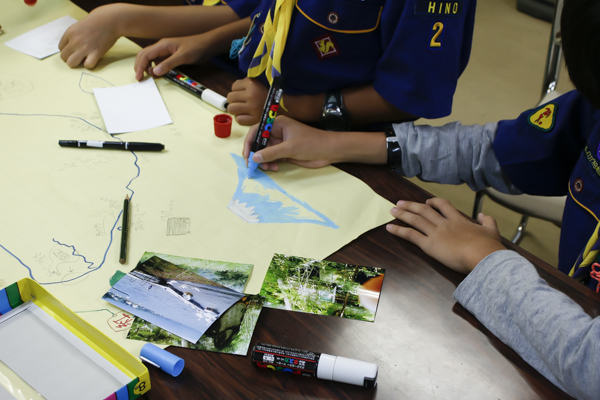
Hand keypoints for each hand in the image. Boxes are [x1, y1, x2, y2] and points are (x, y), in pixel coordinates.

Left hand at [59, 5, 119, 67]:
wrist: (109, 21)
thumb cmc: (96, 22)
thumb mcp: (78, 26)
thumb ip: (73, 36)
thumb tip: (71, 46)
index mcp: (70, 33)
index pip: (61, 48)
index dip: (68, 49)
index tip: (74, 49)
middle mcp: (75, 41)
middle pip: (64, 57)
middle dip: (70, 57)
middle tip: (78, 55)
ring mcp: (85, 48)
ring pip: (71, 63)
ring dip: (77, 63)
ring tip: (83, 59)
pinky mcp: (96, 53)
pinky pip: (87, 65)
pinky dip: (89, 64)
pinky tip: (93, 59)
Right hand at [134, 35, 209, 80]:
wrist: (207, 45)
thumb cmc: (196, 48)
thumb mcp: (182, 57)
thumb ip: (168, 64)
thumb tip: (154, 71)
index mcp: (162, 45)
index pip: (145, 55)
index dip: (140, 66)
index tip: (139, 77)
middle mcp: (162, 47)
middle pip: (144, 55)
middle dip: (140, 66)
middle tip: (140, 78)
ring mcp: (166, 51)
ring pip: (150, 58)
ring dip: (147, 67)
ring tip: (149, 76)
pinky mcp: (170, 55)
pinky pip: (159, 61)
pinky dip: (155, 67)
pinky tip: (158, 73)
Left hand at [227, 78, 268, 125]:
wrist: (283, 106)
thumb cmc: (268, 94)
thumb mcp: (258, 83)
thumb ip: (245, 83)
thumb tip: (233, 89)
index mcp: (252, 84)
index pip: (233, 87)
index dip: (237, 90)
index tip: (244, 93)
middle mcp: (251, 95)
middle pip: (230, 98)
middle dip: (234, 100)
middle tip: (241, 102)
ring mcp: (252, 108)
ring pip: (231, 109)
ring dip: (235, 109)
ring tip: (242, 109)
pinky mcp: (254, 119)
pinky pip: (239, 119)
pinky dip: (241, 118)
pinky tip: (247, 115)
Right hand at [242, 116, 336, 170]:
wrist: (330, 151)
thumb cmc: (312, 143)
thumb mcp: (290, 148)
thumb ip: (271, 153)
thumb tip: (254, 158)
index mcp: (277, 124)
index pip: (257, 130)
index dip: (249, 142)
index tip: (248, 156)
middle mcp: (277, 132)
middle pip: (259, 142)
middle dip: (256, 154)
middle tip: (254, 166)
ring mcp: (281, 143)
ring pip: (265, 152)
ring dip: (264, 161)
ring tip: (268, 169)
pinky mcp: (285, 153)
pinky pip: (272, 158)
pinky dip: (270, 164)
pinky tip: (274, 168)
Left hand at [386, 198, 505, 273]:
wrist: (482, 256)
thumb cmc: (488, 246)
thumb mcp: (492, 231)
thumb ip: (488, 221)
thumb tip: (484, 215)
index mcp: (459, 220)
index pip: (444, 206)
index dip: (434, 202)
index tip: (427, 201)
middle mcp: (444, 223)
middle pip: (424, 210)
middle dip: (411, 205)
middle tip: (400, 202)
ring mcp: (435, 233)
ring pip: (415, 219)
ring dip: (402, 214)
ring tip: (392, 210)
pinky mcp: (429, 245)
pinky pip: (410, 235)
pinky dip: (399, 230)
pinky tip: (389, 228)